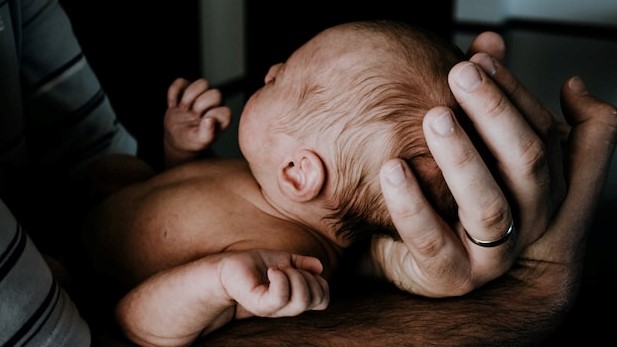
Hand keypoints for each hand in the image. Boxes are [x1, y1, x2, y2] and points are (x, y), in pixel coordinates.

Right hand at [164, 77, 231, 167]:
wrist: (176, 137)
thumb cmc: (192, 140)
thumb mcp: (200, 141)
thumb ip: (207, 134)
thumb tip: (210, 119)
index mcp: (221, 117)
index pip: (224, 111)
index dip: (212, 116)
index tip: (202, 123)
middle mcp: (215, 104)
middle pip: (216, 94)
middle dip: (201, 105)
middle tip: (192, 115)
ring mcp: (200, 95)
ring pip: (203, 83)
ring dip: (190, 96)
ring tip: (183, 109)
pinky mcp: (186, 89)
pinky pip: (181, 81)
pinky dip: (174, 93)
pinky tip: (173, 105)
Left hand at [220, 249, 328, 317]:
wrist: (228, 268)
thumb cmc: (255, 265)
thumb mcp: (285, 260)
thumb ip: (303, 264)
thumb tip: (319, 267)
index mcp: (295, 298)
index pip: (323, 299)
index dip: (320, 282)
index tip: (301, 268)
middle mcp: (286, 307)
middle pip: (316, 299)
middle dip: (307, 276)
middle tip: (288, 267)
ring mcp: (273, 308)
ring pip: (301, 299)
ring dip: (294, 276)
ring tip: (278, 269)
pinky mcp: (260, 305)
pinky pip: (280, 297)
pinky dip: (280, 278)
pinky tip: (271, 271)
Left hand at [373, 32, 616, 296]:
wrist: (417, 259)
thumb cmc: (450, 195)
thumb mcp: (475, 145)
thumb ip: (486, 98)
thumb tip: (488, 40)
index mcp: (541, 185)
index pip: (542, 131)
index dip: (512, 91)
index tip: (477, 57)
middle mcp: (529, 219)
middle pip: (526, 161)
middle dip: (495, 112)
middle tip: (460, 74)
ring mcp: (493, 253)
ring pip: (488, 204)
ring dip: (461, 157)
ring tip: (434, 118)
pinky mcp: (452, 275)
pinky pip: (430, 239)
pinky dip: (411, 203)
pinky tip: (391, 168)